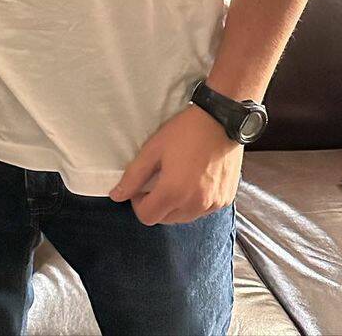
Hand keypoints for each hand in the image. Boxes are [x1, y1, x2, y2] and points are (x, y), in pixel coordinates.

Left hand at [108, 104, 242, 225]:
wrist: (221, 121)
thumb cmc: (184, 132)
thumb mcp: (153, 150)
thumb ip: (133, 176)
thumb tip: (116, 196)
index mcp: (174, 192)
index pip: (147, 217)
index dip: (138, 202)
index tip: (142, 185)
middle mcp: (194, 205)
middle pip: (165, 220)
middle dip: (156, 204)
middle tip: (158, 179)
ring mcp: (212, 205)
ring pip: (184, 218)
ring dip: (175, 205)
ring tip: (176, 178)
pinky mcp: (225, 201)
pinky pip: (202, 211)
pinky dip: (193, 202)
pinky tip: (194, 181)